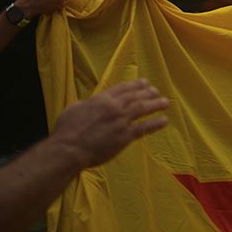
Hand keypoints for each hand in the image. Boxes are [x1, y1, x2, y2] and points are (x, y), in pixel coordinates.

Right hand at [48, 79, 170, 168]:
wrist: (69, 149)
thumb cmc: (66, 131)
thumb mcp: (72, 110)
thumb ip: (84, 104)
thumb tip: (89, 103)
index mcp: (100, 99)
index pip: (122, 88)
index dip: (135, 85)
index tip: (144, 82)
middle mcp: (113, 107)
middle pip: (135, 96)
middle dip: (148, 92)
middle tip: (157, 91)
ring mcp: (121, 121)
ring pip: (142, 108)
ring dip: (156, 104)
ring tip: (165, 102)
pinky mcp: (125, 136)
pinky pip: (144, 127)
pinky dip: (156, 123)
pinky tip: (164, 120)